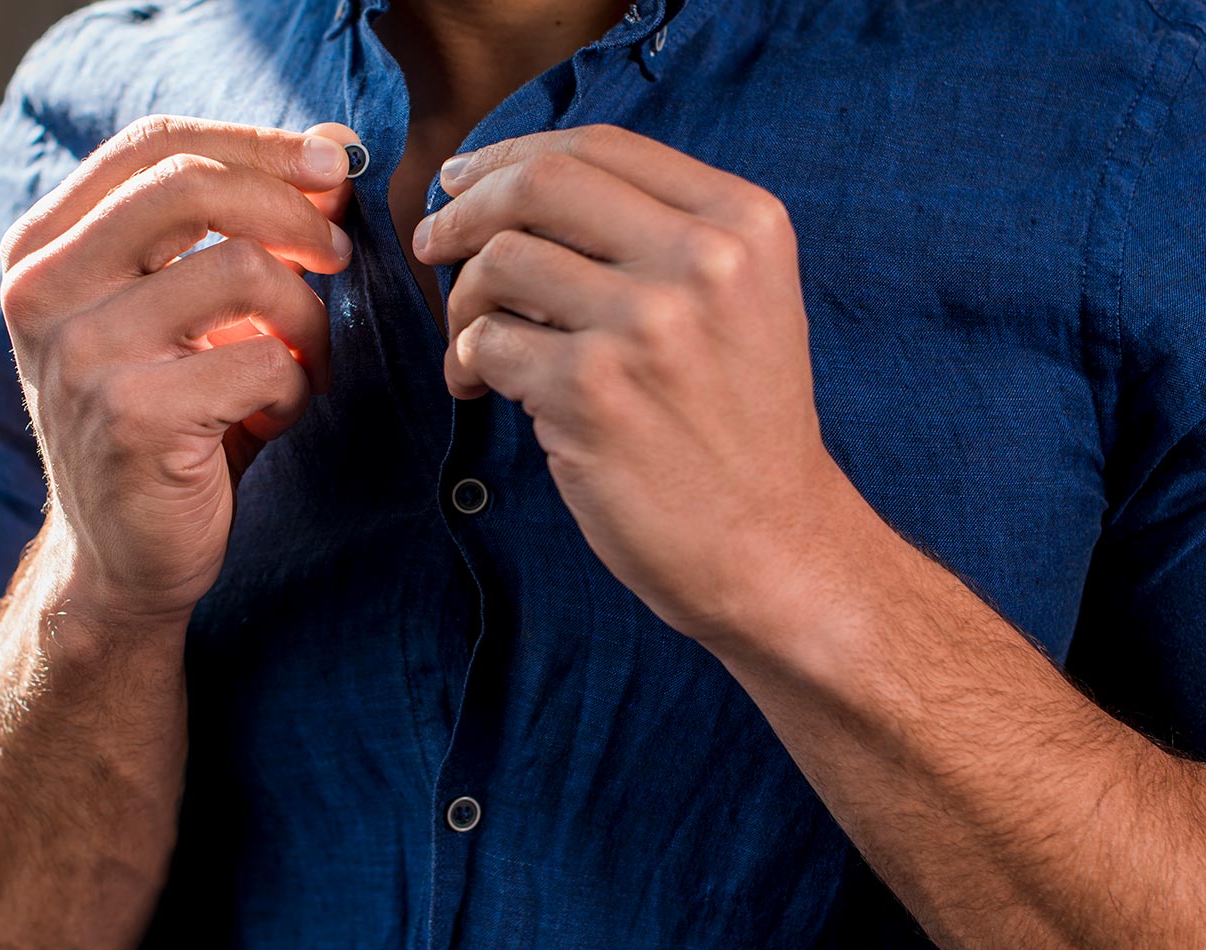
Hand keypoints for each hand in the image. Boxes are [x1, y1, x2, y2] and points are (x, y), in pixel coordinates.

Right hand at [0, 115, 358, 627]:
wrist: (120, 561)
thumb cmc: (163, 420)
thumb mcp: (176, 309)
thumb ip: (229, 227)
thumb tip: (334, 147)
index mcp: (41, 249)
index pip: (154, 145)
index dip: (257, 142)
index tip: (333, 163)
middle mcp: (43, 292)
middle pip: (193, 188)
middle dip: (293, 210)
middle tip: (339, 253)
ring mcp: (80, 354)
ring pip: (242, 270)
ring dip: (303, 316)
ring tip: (302, 359)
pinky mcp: (131, 416)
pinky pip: (262, 360)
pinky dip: (294, 386)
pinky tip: (274, 416)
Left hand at [415, 124, 850, 646]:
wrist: (773, 546)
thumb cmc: (737, 425)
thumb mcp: (741, 299)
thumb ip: (656, 234)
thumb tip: (510, 187)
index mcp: (742, 222)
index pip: (600, 147)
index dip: (511, 154)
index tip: (466, 180)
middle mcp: (702, 260)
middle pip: (539, 185)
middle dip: (464, 208)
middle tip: (432, 242)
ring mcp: (647, 326)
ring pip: (499, 264)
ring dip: (462, 304)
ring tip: (473, 346)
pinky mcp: (593, 394)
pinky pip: (488, 344)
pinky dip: (468, 363)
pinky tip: (484, 389)